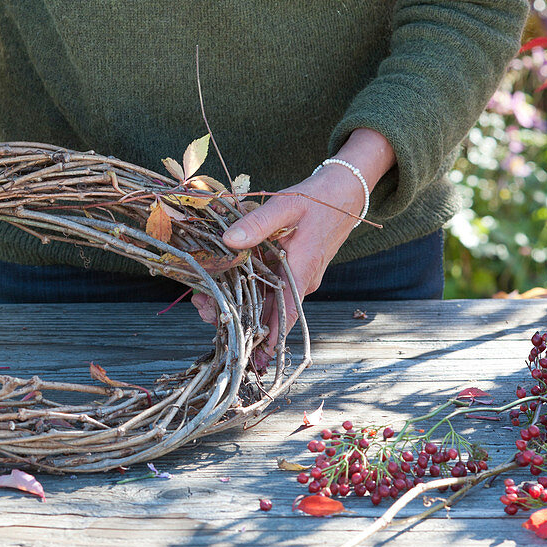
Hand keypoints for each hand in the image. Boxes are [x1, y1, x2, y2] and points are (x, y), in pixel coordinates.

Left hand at [222, 129, 395, 355]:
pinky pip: (268, 285)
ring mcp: (296, 277)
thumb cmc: (318, 198)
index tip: (253, 354)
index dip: (268, 334)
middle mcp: (301, 280)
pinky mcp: (291, 270)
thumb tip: (229, 240)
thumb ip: (258, 223)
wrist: (343, 192)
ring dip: (239, 302)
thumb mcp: (286, 204)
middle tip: (204, 311)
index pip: (285, 311)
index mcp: (302, 269)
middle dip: (239, 316)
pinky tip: (221, 285)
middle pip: (269, 310)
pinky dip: (247, 288)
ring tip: (203, 302)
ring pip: (266, 299)